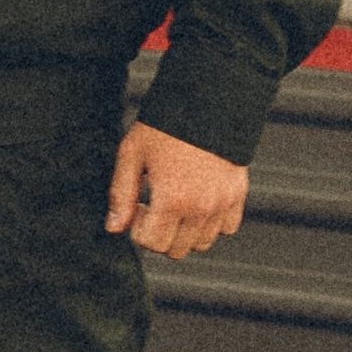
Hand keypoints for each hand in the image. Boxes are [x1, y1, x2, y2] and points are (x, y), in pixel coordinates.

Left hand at [107, 123, 246, 258]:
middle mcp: (200, 208)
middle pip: (175, 250)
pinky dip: (212, 223)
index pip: (150, 243)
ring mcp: (222, 204)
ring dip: (184, 232)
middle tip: (154, 206)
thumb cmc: (165, 125)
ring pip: (202, 244)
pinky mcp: (238, 195)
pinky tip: (198, 201)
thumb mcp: (132, 154)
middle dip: (159, 234)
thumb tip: (113, 228)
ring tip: (176, 203)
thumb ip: (120, 194)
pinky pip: (226, 228)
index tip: (138, 206)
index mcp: (171, 200)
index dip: (137, 229)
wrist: (207, 101)